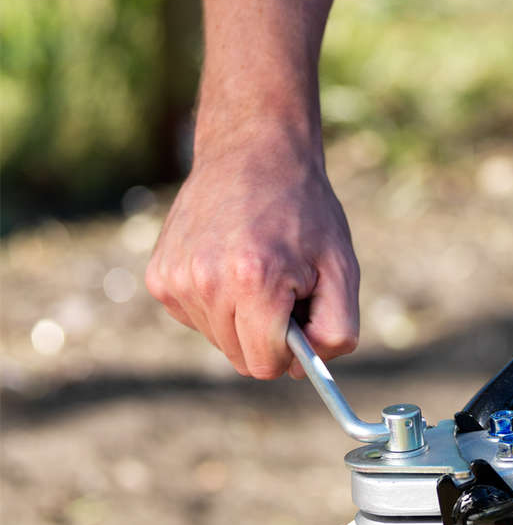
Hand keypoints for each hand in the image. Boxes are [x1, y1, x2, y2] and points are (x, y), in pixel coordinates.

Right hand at [146, 128, 359, 378]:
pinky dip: (218, 303)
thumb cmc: (305, 213)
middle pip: (240, 358)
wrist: (253, 154)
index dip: (290, 352)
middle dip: (268, 335)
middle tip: (284, 288)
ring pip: (218, 339)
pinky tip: (230, 263)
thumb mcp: (342, 267)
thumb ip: (336, 328)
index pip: (264, 364)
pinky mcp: (159, 276)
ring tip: (257, 270)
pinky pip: (196, 317)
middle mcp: (205, 282)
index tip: (301, 319)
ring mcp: (175, 279)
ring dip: (242, 318)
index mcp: (253, 281)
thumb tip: (304, 370)